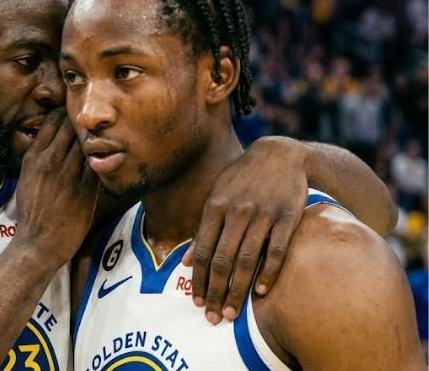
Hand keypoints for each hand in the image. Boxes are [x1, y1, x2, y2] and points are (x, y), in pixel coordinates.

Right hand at [13, 108, 99, 266]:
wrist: (40, 243)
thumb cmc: (33, 212)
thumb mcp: (26, 178)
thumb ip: (38, 158)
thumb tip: (50, 141)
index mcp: (34, 158)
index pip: (53, 121)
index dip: (66, 113)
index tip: (74, 111)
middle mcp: (51, 162)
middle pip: (72, 126)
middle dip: (83, 120)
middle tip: (94, 118)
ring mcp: (69, 175)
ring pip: (87, 142)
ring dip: (95, 137)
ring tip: (103, 133)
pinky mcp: (86, 189)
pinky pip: (98, 163)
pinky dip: (103, 155)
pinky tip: (107, 153)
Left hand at [182, 136, 308, 323]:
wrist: (280, 154)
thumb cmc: (242, 178)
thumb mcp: (217, 195)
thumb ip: (202, 229)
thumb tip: (184, 262)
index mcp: (216, 206)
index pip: (203, 250)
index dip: (199, 279)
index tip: (197, 302)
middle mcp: (237, 211)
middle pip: (223, 259)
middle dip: (216, 291)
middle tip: (213, 317)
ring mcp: (263, 214)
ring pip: (247, 259)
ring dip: (238, 290)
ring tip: (232, 312)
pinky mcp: (288, 217)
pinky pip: (276, 250)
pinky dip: (268, 272)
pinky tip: (260, 292)